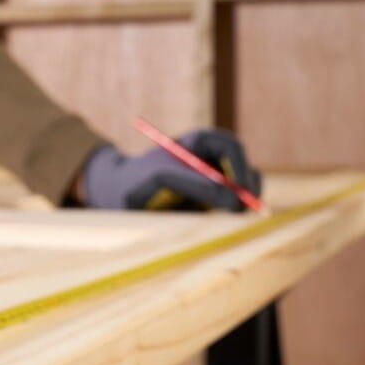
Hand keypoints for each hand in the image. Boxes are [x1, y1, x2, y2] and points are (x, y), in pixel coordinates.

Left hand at [79, 129, 261, 211]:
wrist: (116, 196)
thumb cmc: (135, 181)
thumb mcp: (162, 179)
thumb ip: (197, 185)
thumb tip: (233, 198)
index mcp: (198, 142)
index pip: (230, 148)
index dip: (239, 167)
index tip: (238, 190)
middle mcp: (209, 158)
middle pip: (243, 167)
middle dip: (249, 186)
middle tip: (247, 209)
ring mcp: (212, 179)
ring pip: (244, 186)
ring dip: (245, 200)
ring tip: (234, 216)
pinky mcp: (210, 200)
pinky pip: (233, 203)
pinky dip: (236, 212)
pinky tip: (226, 222)